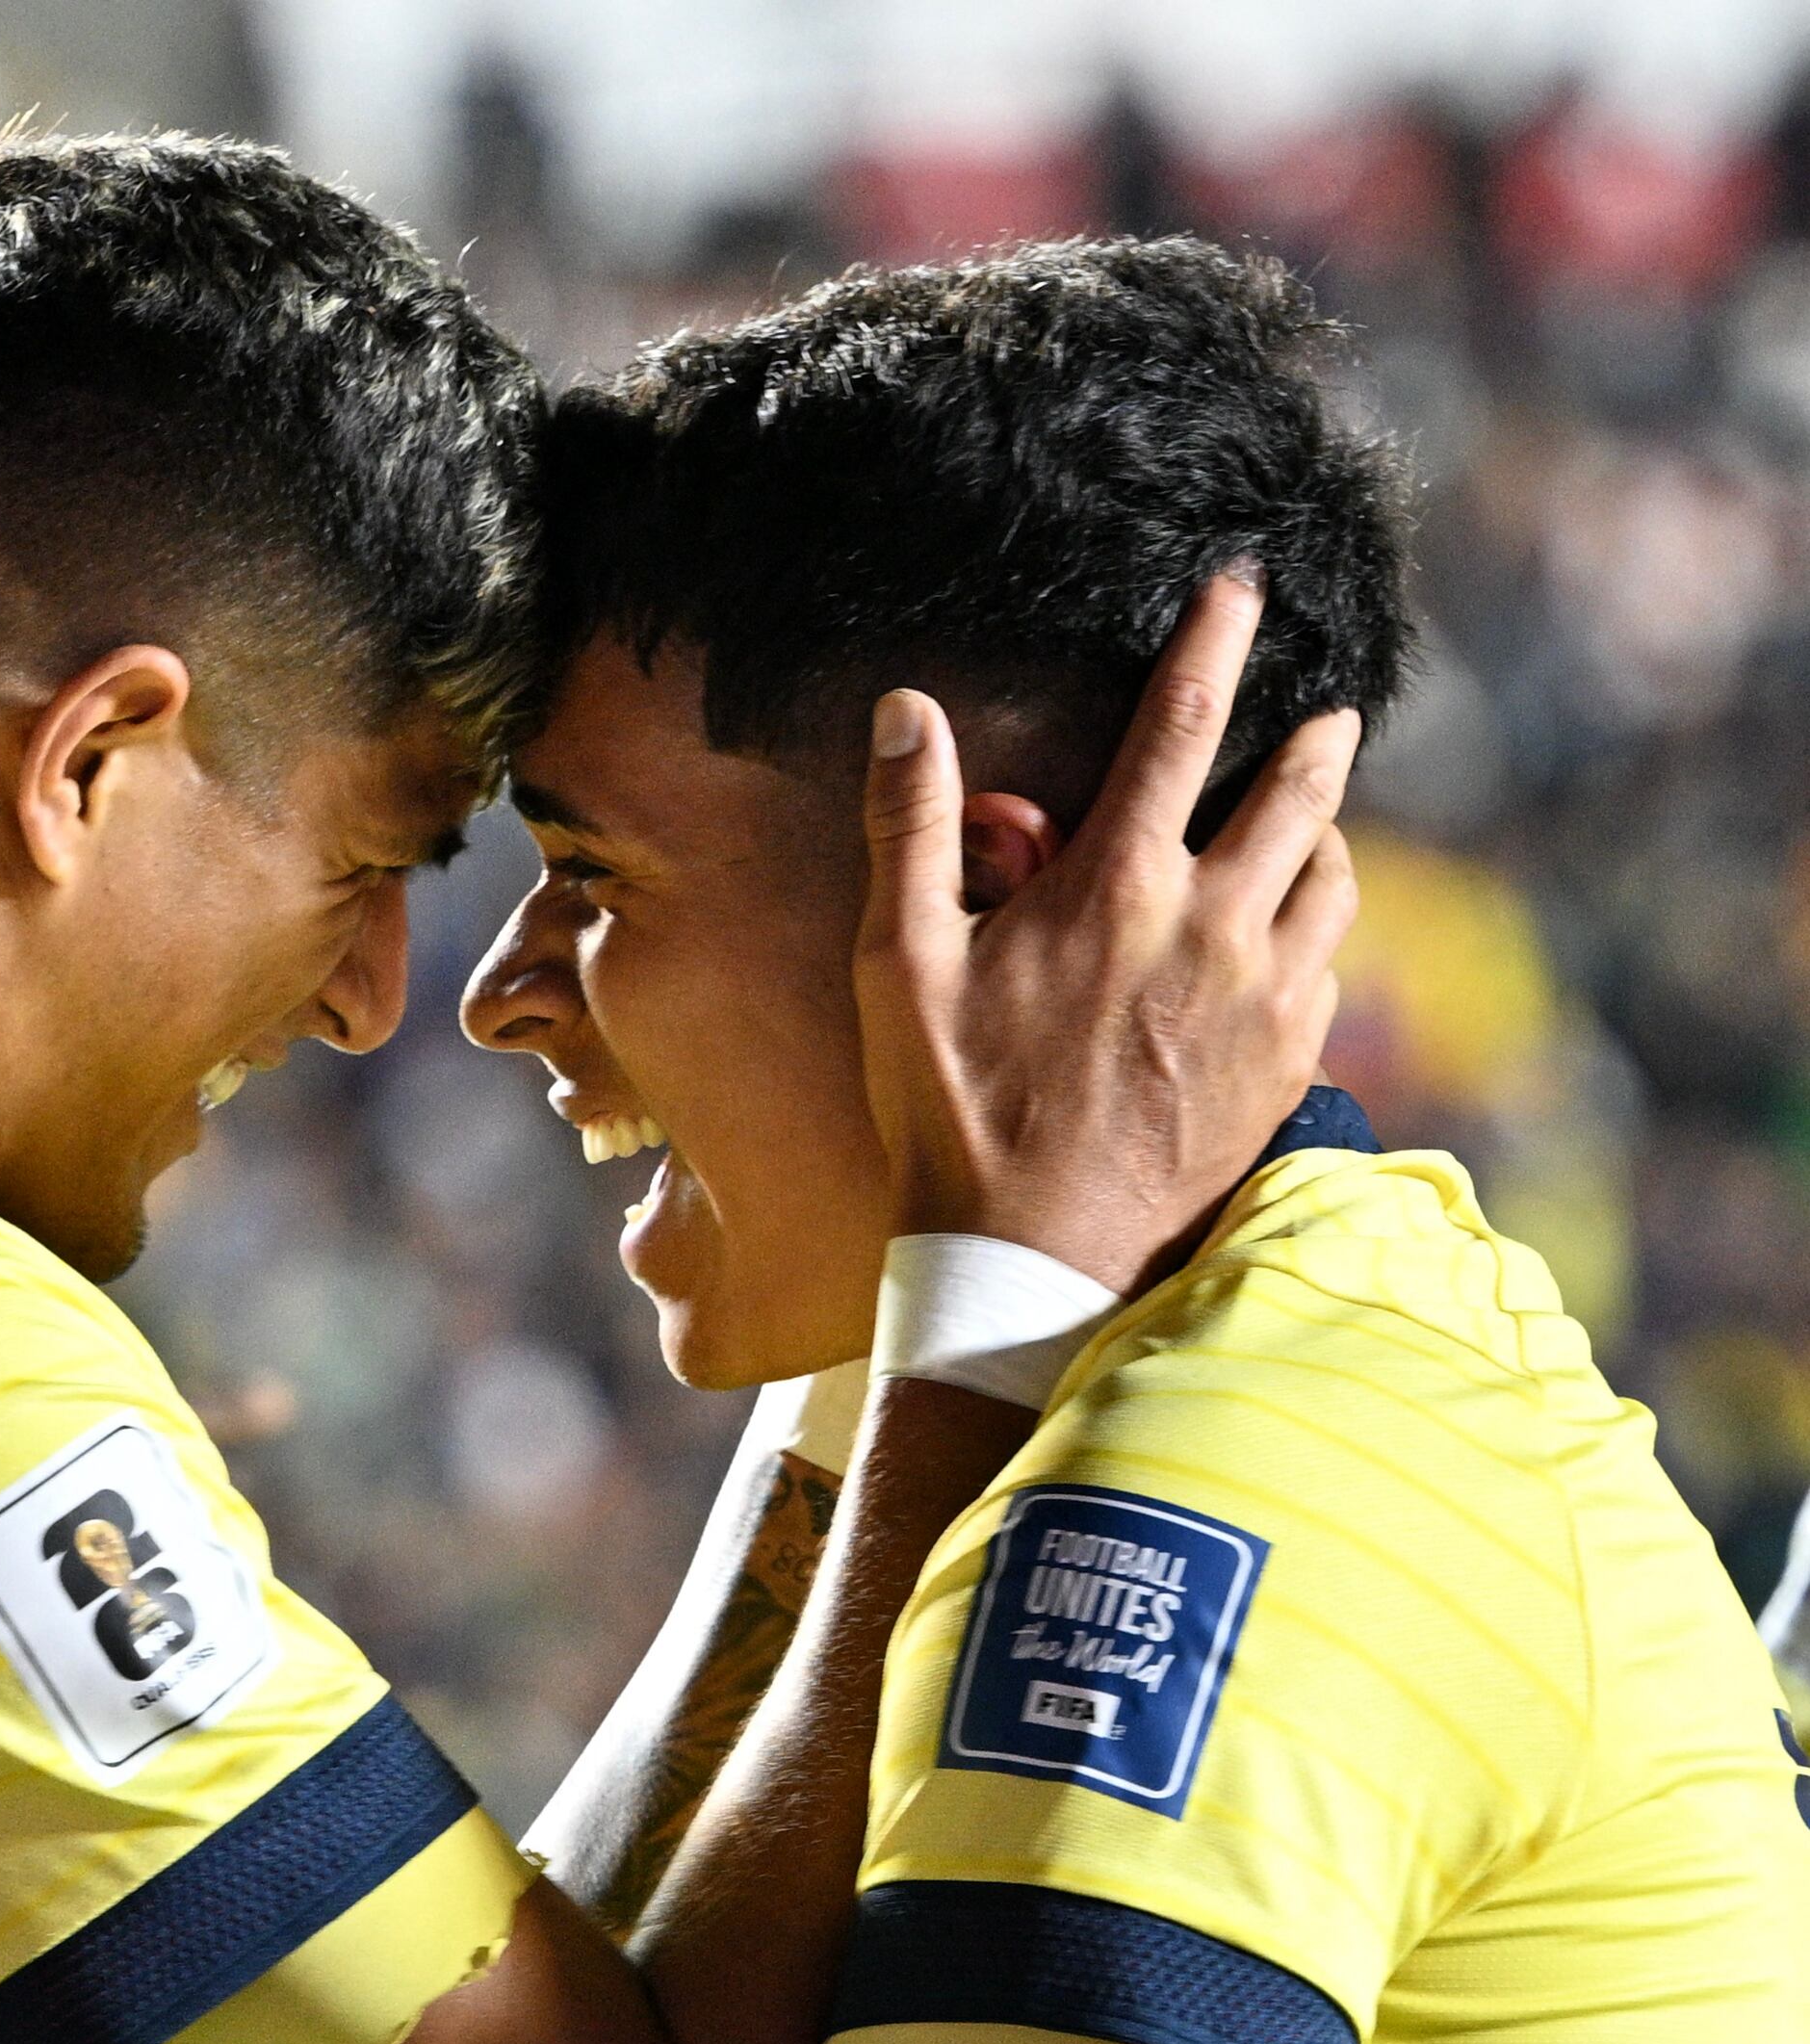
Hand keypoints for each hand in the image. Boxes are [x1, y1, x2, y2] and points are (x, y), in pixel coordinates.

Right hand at [854, 576, 1361, 1291]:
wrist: (1028, 1268)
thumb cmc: (953, 1118)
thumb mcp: (901, 971)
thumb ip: (911, 831)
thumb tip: (908, 711)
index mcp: (1119, 888)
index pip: (1185, 721)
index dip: (1218, 637)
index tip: (1244, 584)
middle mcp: (1213, 930)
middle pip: (1304, 788)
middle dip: (1315, 733)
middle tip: (1320, 711)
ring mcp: (1264, 1004)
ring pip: (1334, 879)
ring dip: (1323, 838)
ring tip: (1304, 830)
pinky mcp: (1286, 1071)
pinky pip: (1329, 973)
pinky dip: (1313, 940)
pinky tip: (1282, 947)